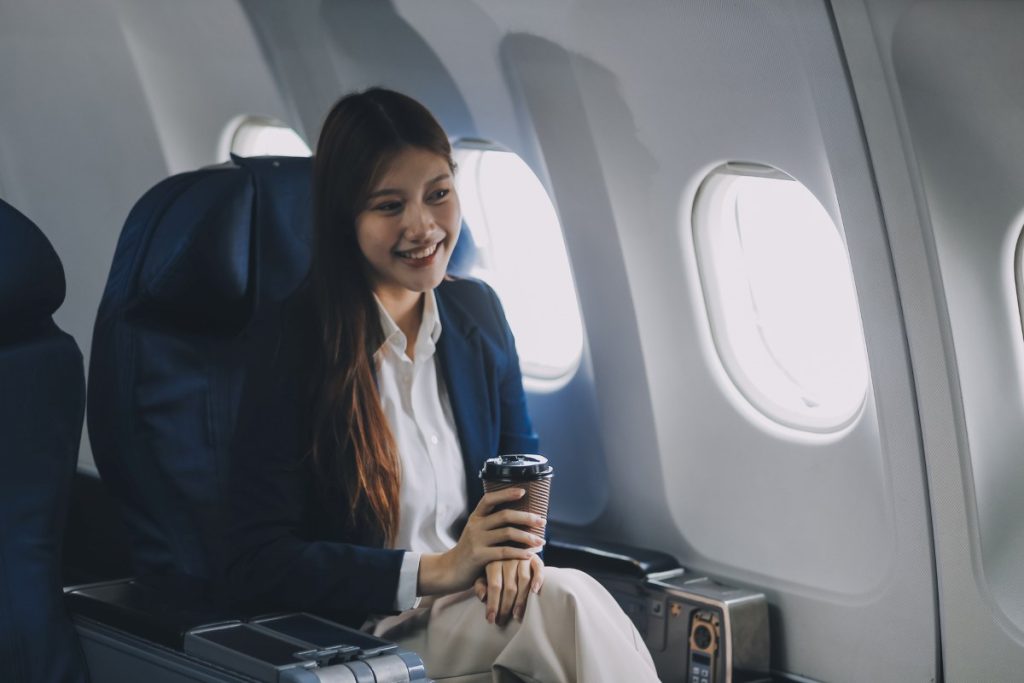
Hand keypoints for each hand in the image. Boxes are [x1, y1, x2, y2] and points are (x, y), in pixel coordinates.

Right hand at [418, 488, 545, 595]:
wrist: (450, 571)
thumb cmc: (470, 551)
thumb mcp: (476, 533)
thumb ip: (491, 525)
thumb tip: (518, 518)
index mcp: (475, 517)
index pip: (490, 499)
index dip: (506, 493)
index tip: (523, 492)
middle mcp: (475, 526)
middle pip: (505, 515)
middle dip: (526, 517)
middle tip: (542, 521)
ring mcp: (476, 540)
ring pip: (507, 533)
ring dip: (527, 537)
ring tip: (541, 541)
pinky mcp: (478, 556)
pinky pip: (503, 552)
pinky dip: (519, 553)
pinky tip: (530, 555)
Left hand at [474, 554, 544, 625]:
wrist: (509, 546)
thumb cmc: (493, 566)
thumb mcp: (482, 573)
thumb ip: (480, 585)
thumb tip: (482, 597)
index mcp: (493, 562)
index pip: (494, 586)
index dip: (493, 604)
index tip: (490, 619)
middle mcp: (508, 558)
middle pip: (510, 586)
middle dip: (506, 607)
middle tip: (502, 622)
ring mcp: (522, 557)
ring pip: (524, 580)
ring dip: (521, 600)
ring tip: (517, 616)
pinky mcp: (535, 557)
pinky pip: (538, 568)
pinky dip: (538, 579)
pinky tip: (535, 591)